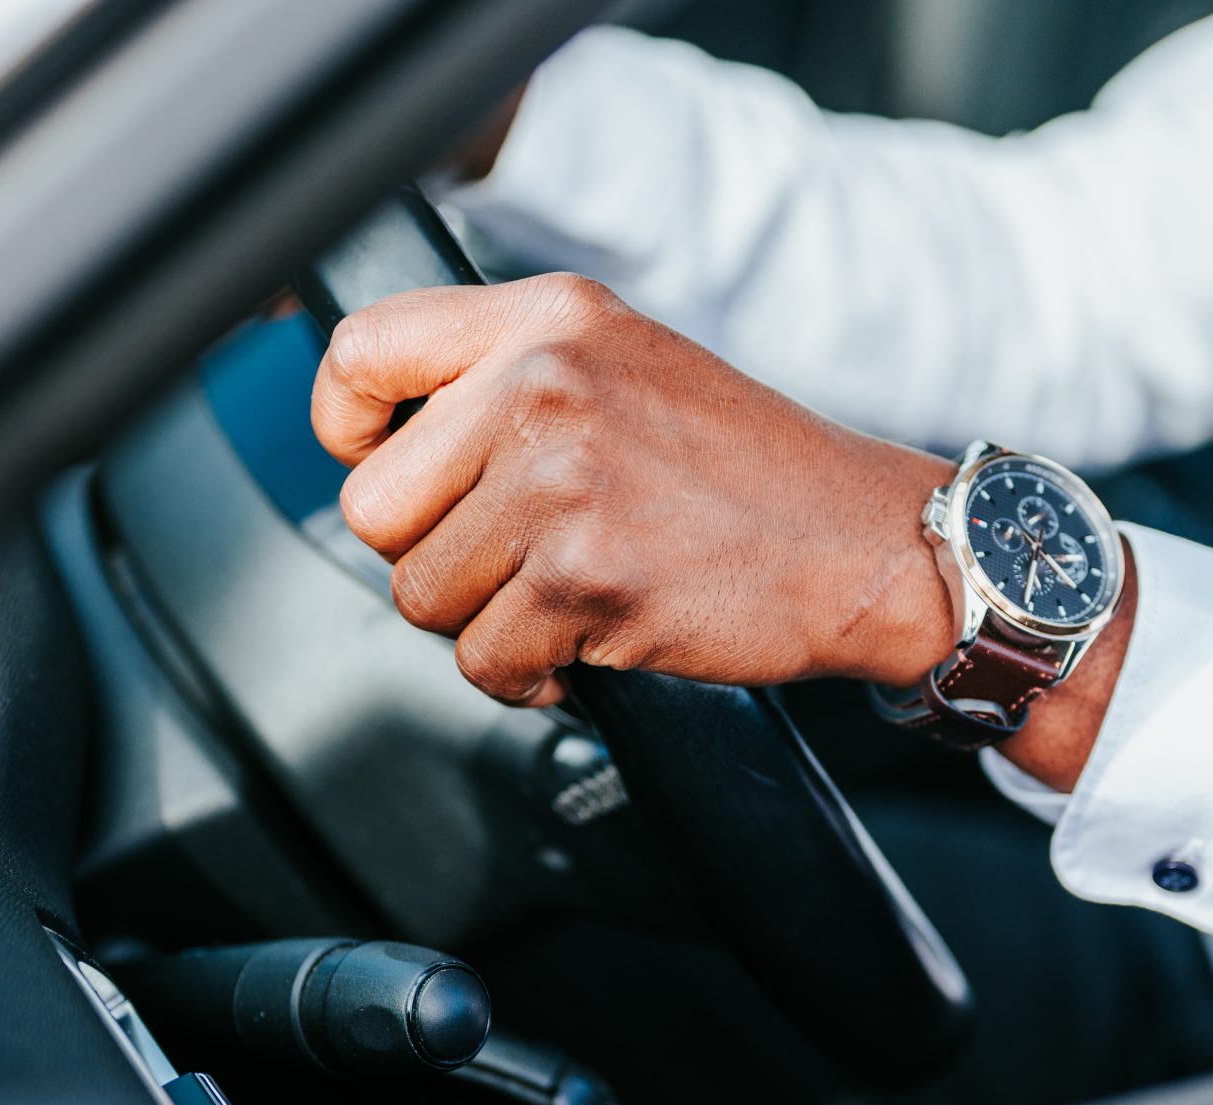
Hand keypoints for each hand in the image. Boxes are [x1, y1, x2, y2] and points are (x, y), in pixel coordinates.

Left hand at [310, 273, 958, 707]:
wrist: (866, 543)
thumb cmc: (748, 471)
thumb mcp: (624, 363)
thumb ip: (506, 378)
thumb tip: (376, 440)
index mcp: (548, 319)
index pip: (361, 350)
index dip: (345, 426)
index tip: (373, 460)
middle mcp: (546, 385)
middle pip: (374, 505)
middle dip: (434, 555)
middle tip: (515, 558)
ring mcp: (564, 483)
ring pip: (420, 594)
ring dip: (484, 620)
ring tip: (567, 594)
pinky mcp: (585, 580)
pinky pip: (481, 662)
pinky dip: (529, 677)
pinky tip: (590, 639)